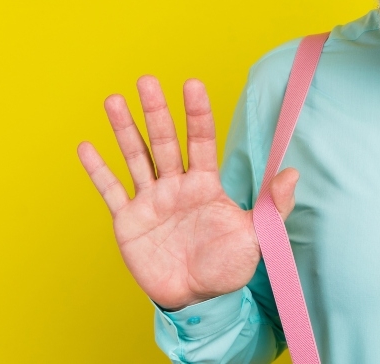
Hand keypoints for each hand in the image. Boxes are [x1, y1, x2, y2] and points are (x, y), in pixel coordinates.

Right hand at [77, 76, 298, 309]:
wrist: (197, 300)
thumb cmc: (228, 265)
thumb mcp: (257, 237)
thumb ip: (273, 206)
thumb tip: (294, 174)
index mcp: (205, 183)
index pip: (201, 140)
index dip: (197, 114)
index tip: (192, 84)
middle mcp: (176, 185)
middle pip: (164, 141)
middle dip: (156, 111)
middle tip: (147, 80)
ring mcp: (150, 200)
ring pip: (135, 157)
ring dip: (124, 130)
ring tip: (114, 99)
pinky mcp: (128, 220)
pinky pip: (111, 190)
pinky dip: (98, 170)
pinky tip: (86, 146)